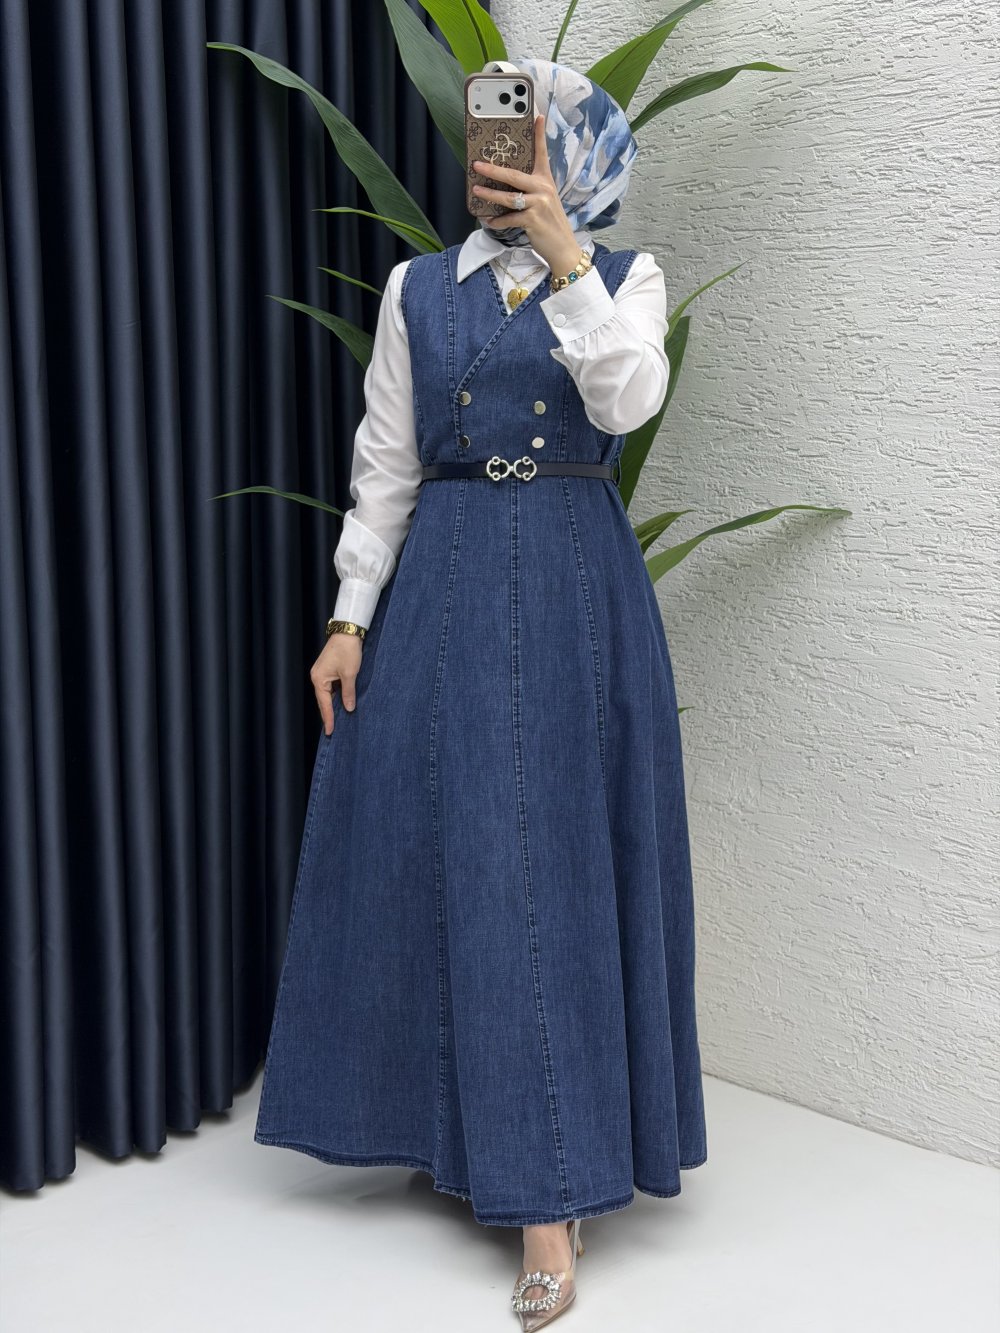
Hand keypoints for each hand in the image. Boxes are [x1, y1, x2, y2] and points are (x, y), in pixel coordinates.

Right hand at [310, 633, 361, 735]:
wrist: (347, 631)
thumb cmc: (347, 651)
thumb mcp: (350, 674)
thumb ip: (348, 693)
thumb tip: (348, 708)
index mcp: (319, 679)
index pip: (324, 704)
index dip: (328, 718)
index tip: (330, 731)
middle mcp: (317, 677)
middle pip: (323, 700)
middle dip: (328, 714)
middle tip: (332, 730)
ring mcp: (321, 672)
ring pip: (327, 694)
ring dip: (332, 705)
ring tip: (337, 719)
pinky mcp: (327, 669)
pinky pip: (330, 687)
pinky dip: (335, 696)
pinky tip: (341, 702)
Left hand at [472, 114, 583, 277]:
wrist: (563, 247)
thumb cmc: (550, 224)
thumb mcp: (545, 201)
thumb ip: (531, 190)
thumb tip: (507, 185)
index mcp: (545, 181)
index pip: (542, 153)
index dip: (539, 134)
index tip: (536, 115)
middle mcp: (543, 189)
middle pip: (514, 175)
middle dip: (493, 169)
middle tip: (477, 164)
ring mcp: (538, 205)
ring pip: (508, 197)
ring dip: (489, 194)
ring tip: (476, 191)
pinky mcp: (533, 220)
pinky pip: (509, 218)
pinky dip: (497, 221)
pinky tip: (488, 220)